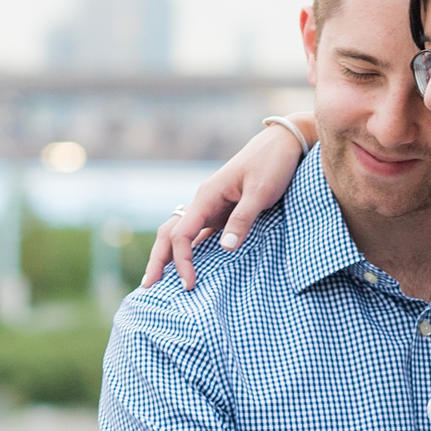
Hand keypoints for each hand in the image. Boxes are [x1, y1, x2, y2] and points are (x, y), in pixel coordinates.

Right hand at [141, 120, 316, 289]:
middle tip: (147, 288)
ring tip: (159, 281)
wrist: (283, 143)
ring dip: (169, 256)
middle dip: (158, 261)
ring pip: (181, 234)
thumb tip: (225, 248)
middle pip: (170, 233)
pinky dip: (189, 251)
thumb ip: (243, 219)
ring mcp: (211, 207)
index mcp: (207, 196)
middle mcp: (203, 202)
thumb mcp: (260, 192)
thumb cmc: (273, 164)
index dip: (182, 261)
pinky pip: (199, 234)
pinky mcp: (223, 212)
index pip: (181, 234)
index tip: (189, 285)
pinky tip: (188, 267)